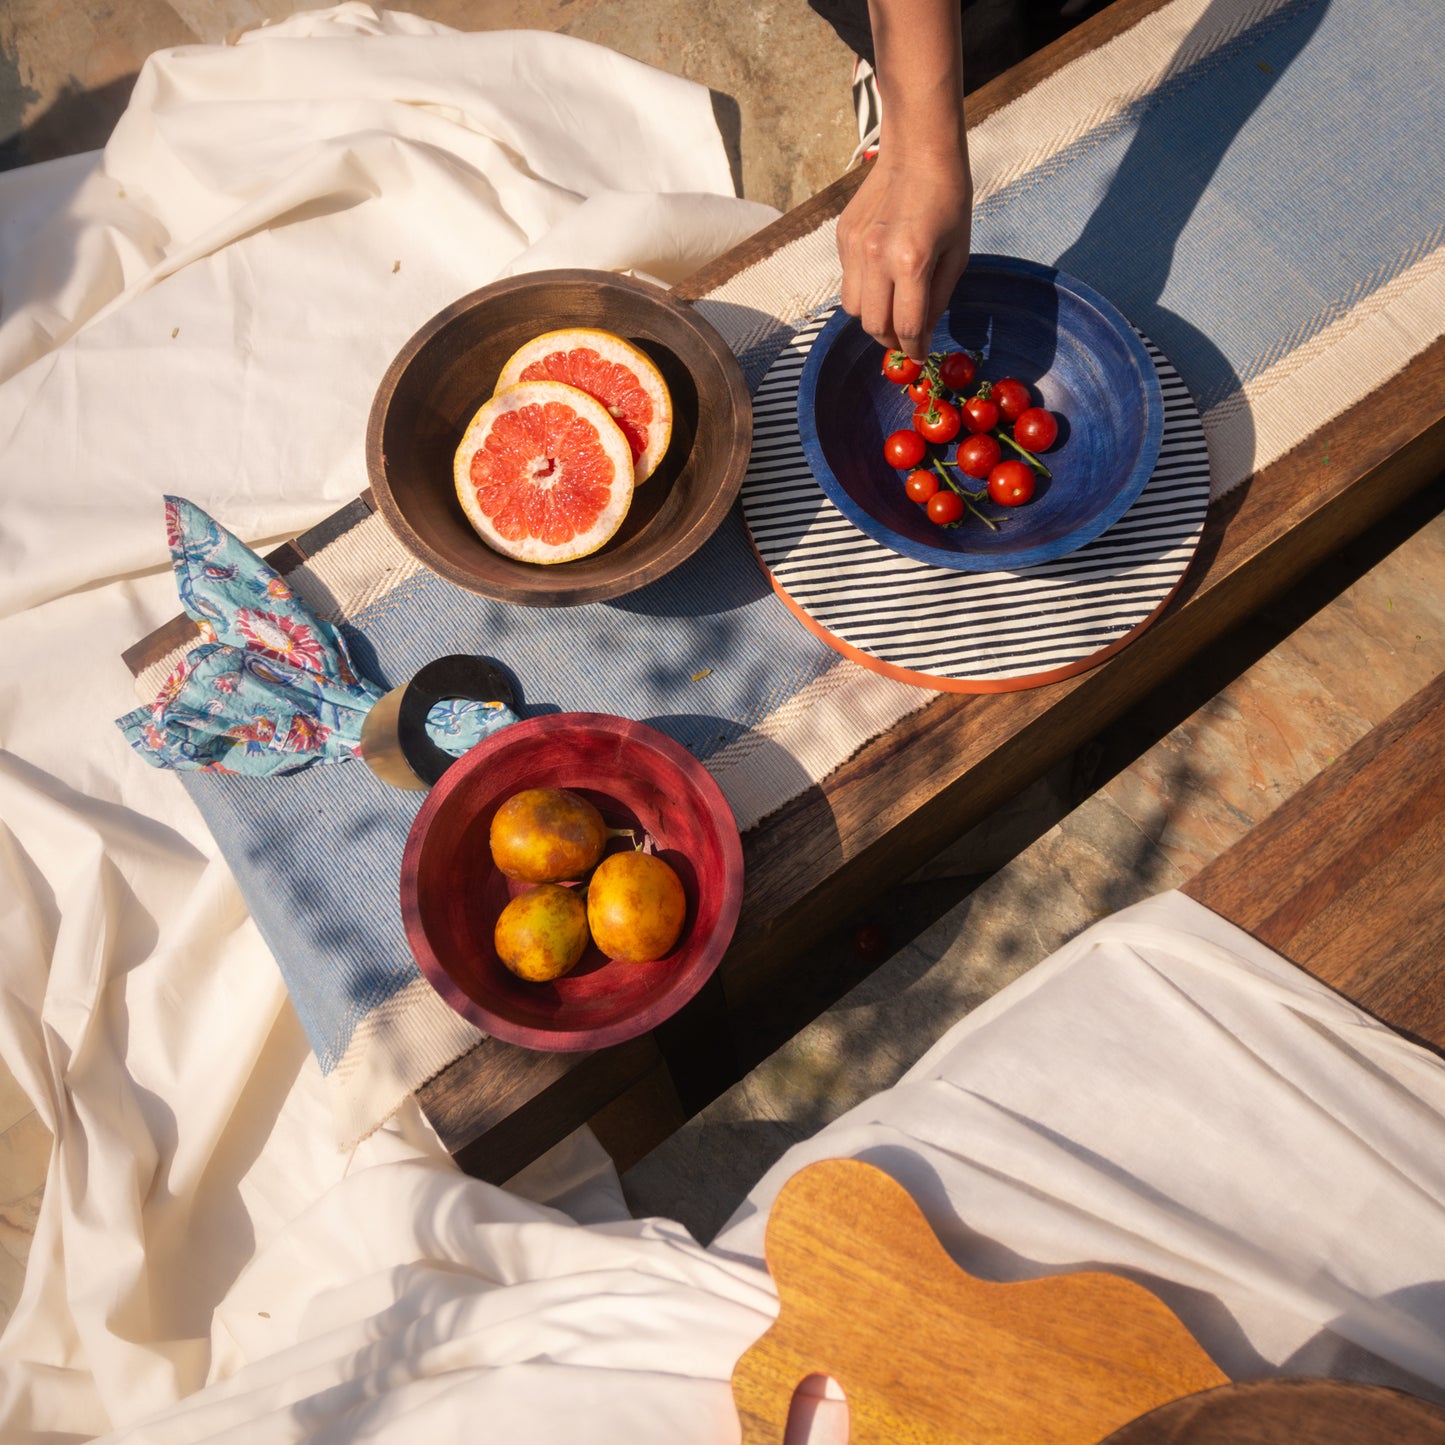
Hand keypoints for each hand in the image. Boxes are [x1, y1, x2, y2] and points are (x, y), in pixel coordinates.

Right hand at [836, 147, 972, 361]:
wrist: (919, 150)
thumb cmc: (949, 199)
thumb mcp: (957, 254)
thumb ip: (937, 300)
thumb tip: (921, 334)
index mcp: (911, 262)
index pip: (906, 327)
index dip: (914, 350)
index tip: (919, 357)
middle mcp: (876, 258)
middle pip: (873, 325)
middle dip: (890, 340)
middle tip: (905, 338)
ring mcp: (854, 247)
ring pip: (852, 308)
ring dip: (872, 316)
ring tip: (891, 306)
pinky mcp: (842, 237)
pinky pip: (847, 280)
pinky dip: (863, 288)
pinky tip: (882, 273)